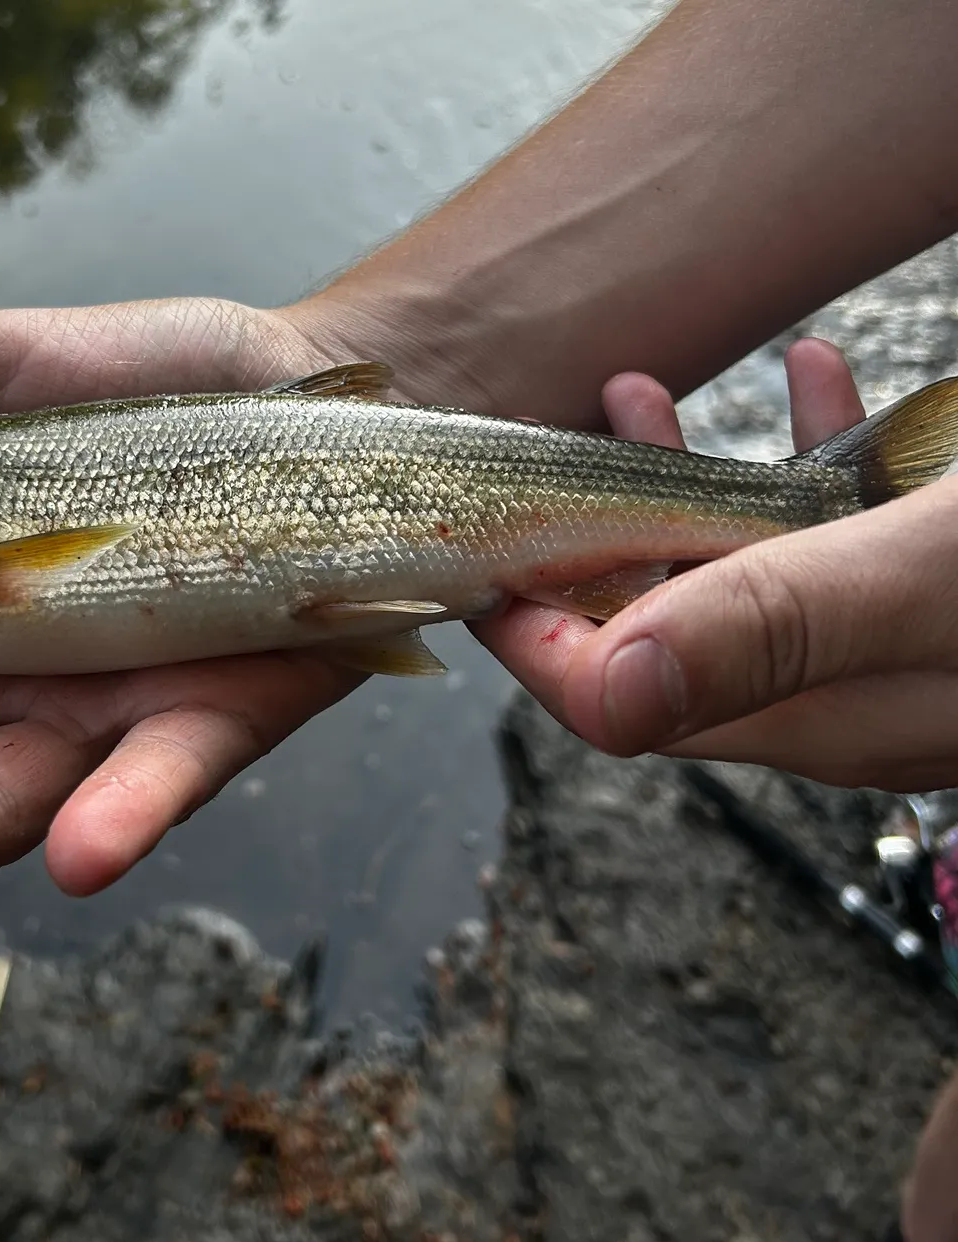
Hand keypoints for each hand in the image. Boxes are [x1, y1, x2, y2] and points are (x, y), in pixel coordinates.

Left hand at [476, 336, 957, 789]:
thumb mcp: (927, 582)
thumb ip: (776, 625)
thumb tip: (609, 690)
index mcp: (809, 716)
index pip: (615, 697)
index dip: (531, 626)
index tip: (478, 543)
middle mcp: (834, 697)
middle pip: (661, 626)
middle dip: (593, 530)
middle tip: (549, 444)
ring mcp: (884, 649)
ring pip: (745, 570)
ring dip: (686, 483)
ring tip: (637, 394)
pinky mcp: (937, 597)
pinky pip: (843, 534)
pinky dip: (812, 457)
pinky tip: (812, 377)